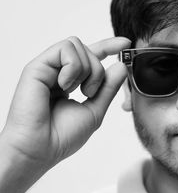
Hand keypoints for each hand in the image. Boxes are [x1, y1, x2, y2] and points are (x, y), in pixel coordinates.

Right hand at [1, 36, 129, 167]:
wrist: (40, 148)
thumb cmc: (62, 136)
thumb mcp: (95, 109)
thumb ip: (108, 88)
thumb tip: (120, 66)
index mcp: (71, 81)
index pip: (91, 56)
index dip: (109, 46)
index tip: (126, 43)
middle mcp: (58, 72)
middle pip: (88, 50)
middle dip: (98, 70)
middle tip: (89, 93)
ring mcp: (47, 68)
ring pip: (77, 46)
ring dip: (86, 70)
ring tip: (76, 90)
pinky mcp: (37, 66)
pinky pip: (65, 49)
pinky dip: (73, 67)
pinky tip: (65, 85)